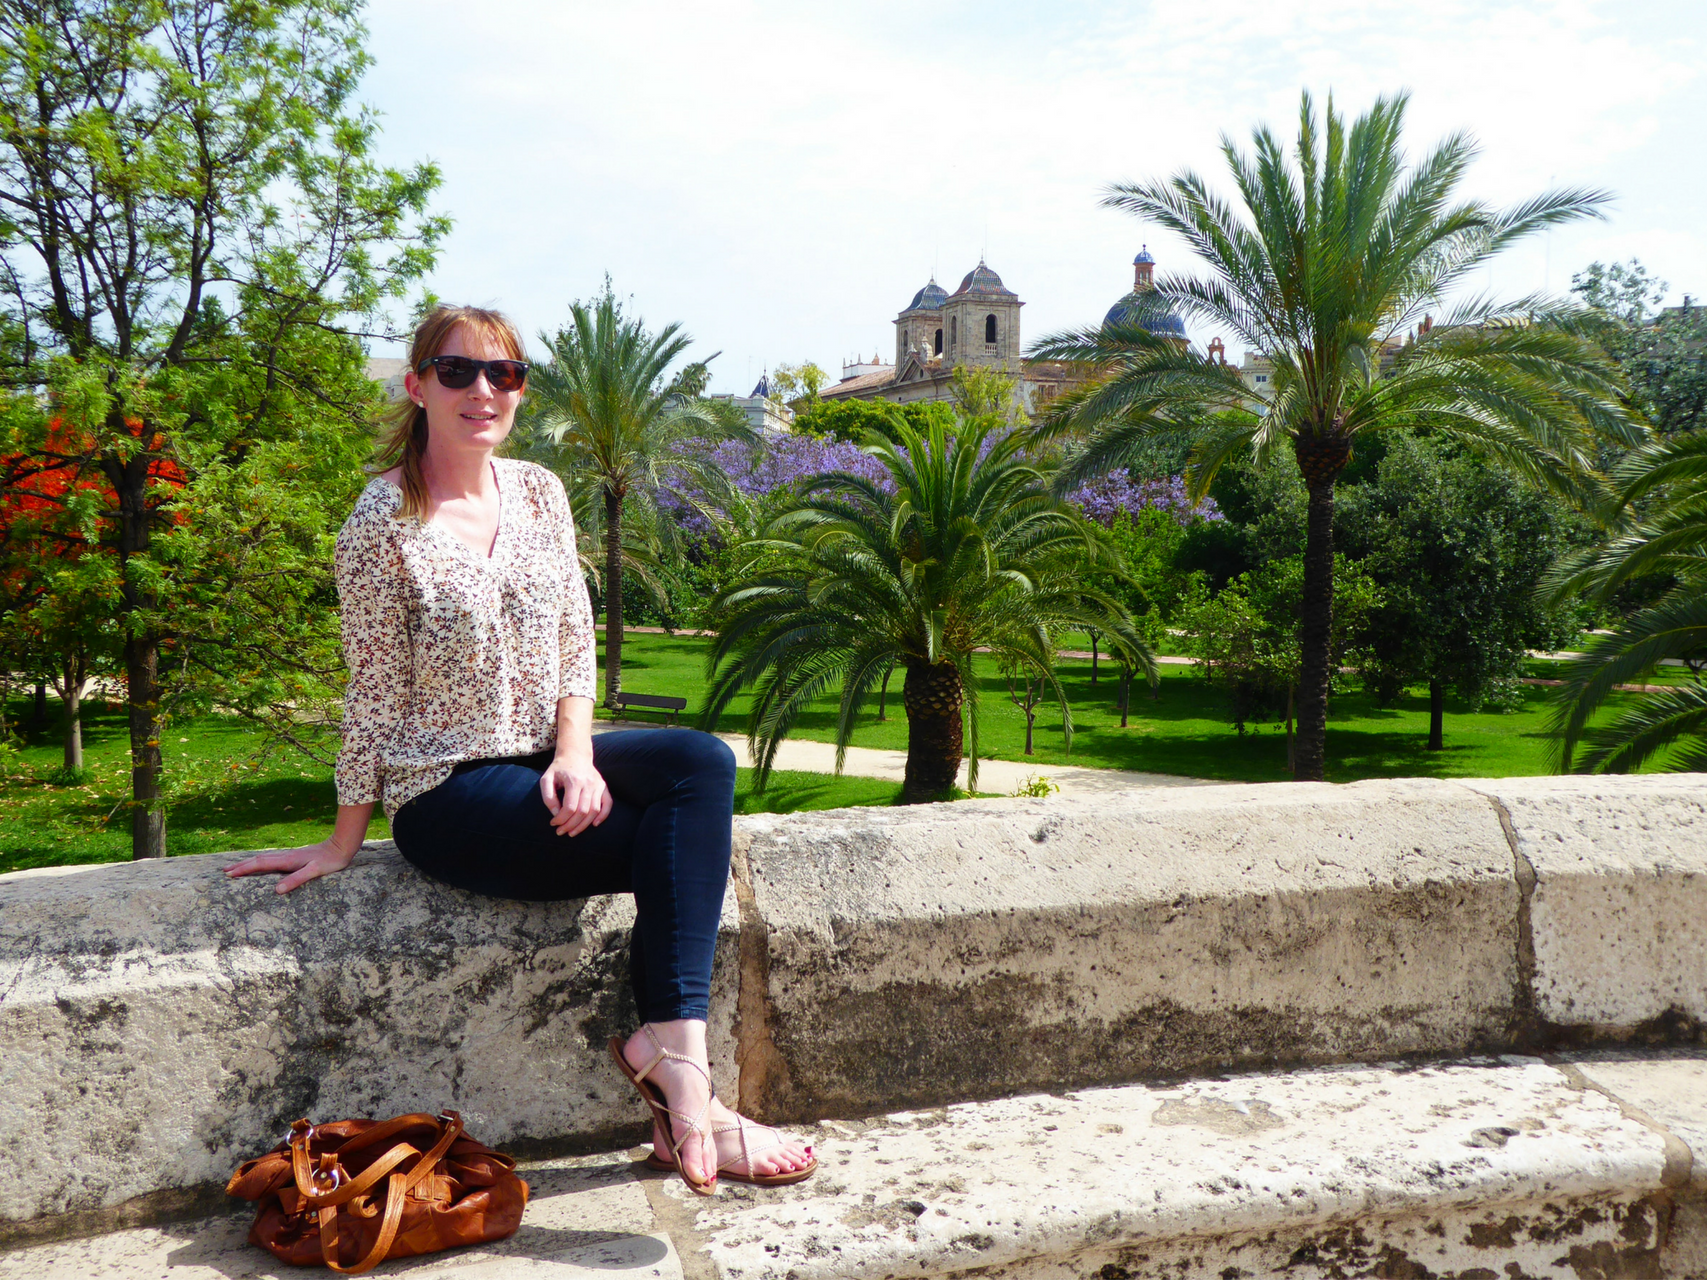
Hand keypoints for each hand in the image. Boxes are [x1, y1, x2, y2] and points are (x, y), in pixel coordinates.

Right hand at [225, 836, 359, 894]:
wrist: (341, 846)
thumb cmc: (330, 861)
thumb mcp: (314, 872)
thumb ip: (296, 879)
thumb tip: (276, 890)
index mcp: (287, 861)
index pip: (260, 865)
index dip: (244, 869)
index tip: (229, 874)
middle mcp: (286, 857)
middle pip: (258, 860)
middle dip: (241, 865)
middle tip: (224, 871)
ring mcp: (290, 856)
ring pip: (264, 858)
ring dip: (249, 863)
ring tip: (236, 866)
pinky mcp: (295, 857)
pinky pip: (272, 859)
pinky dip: (261, 862)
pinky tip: (262, 865)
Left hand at [541, 753, 611, 836]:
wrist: (575, 754)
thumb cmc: (559, 769)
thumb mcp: (546, 779)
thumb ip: (548, 797)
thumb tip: (556, 814)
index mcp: (574, 781)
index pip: (569, 807)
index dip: (561, 819)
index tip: (553, 823)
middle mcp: (588, 783)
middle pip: (582, 812)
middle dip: (570, 825)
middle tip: (561, 831)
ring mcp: (598, 785)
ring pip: (594, 811)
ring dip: (583, 825)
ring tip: (572, 832)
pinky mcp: (603, 787)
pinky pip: (608, 804)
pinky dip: (603, 816)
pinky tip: (594, 824)